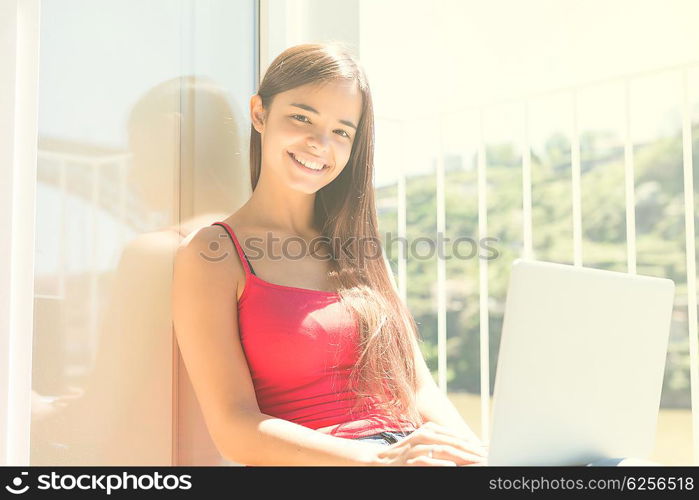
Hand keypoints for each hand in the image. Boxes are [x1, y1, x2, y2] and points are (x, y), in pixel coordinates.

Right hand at [371, 421, 487, 465]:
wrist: (380, 459)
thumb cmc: (406, 452)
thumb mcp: (423, 442)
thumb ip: (442, 440)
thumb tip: (466, 444)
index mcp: (429, 429)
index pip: (455, 436)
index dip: (472, 443)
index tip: (486, 449)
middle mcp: (423, 435)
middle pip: (452, 442)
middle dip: (470, 449)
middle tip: (485, 456)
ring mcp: (416, 447)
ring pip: (443, 450)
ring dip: (461, 456)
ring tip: (475, 460)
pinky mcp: (410, 459)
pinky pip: (427, 461)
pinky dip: (440, 463)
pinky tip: (452, 466)